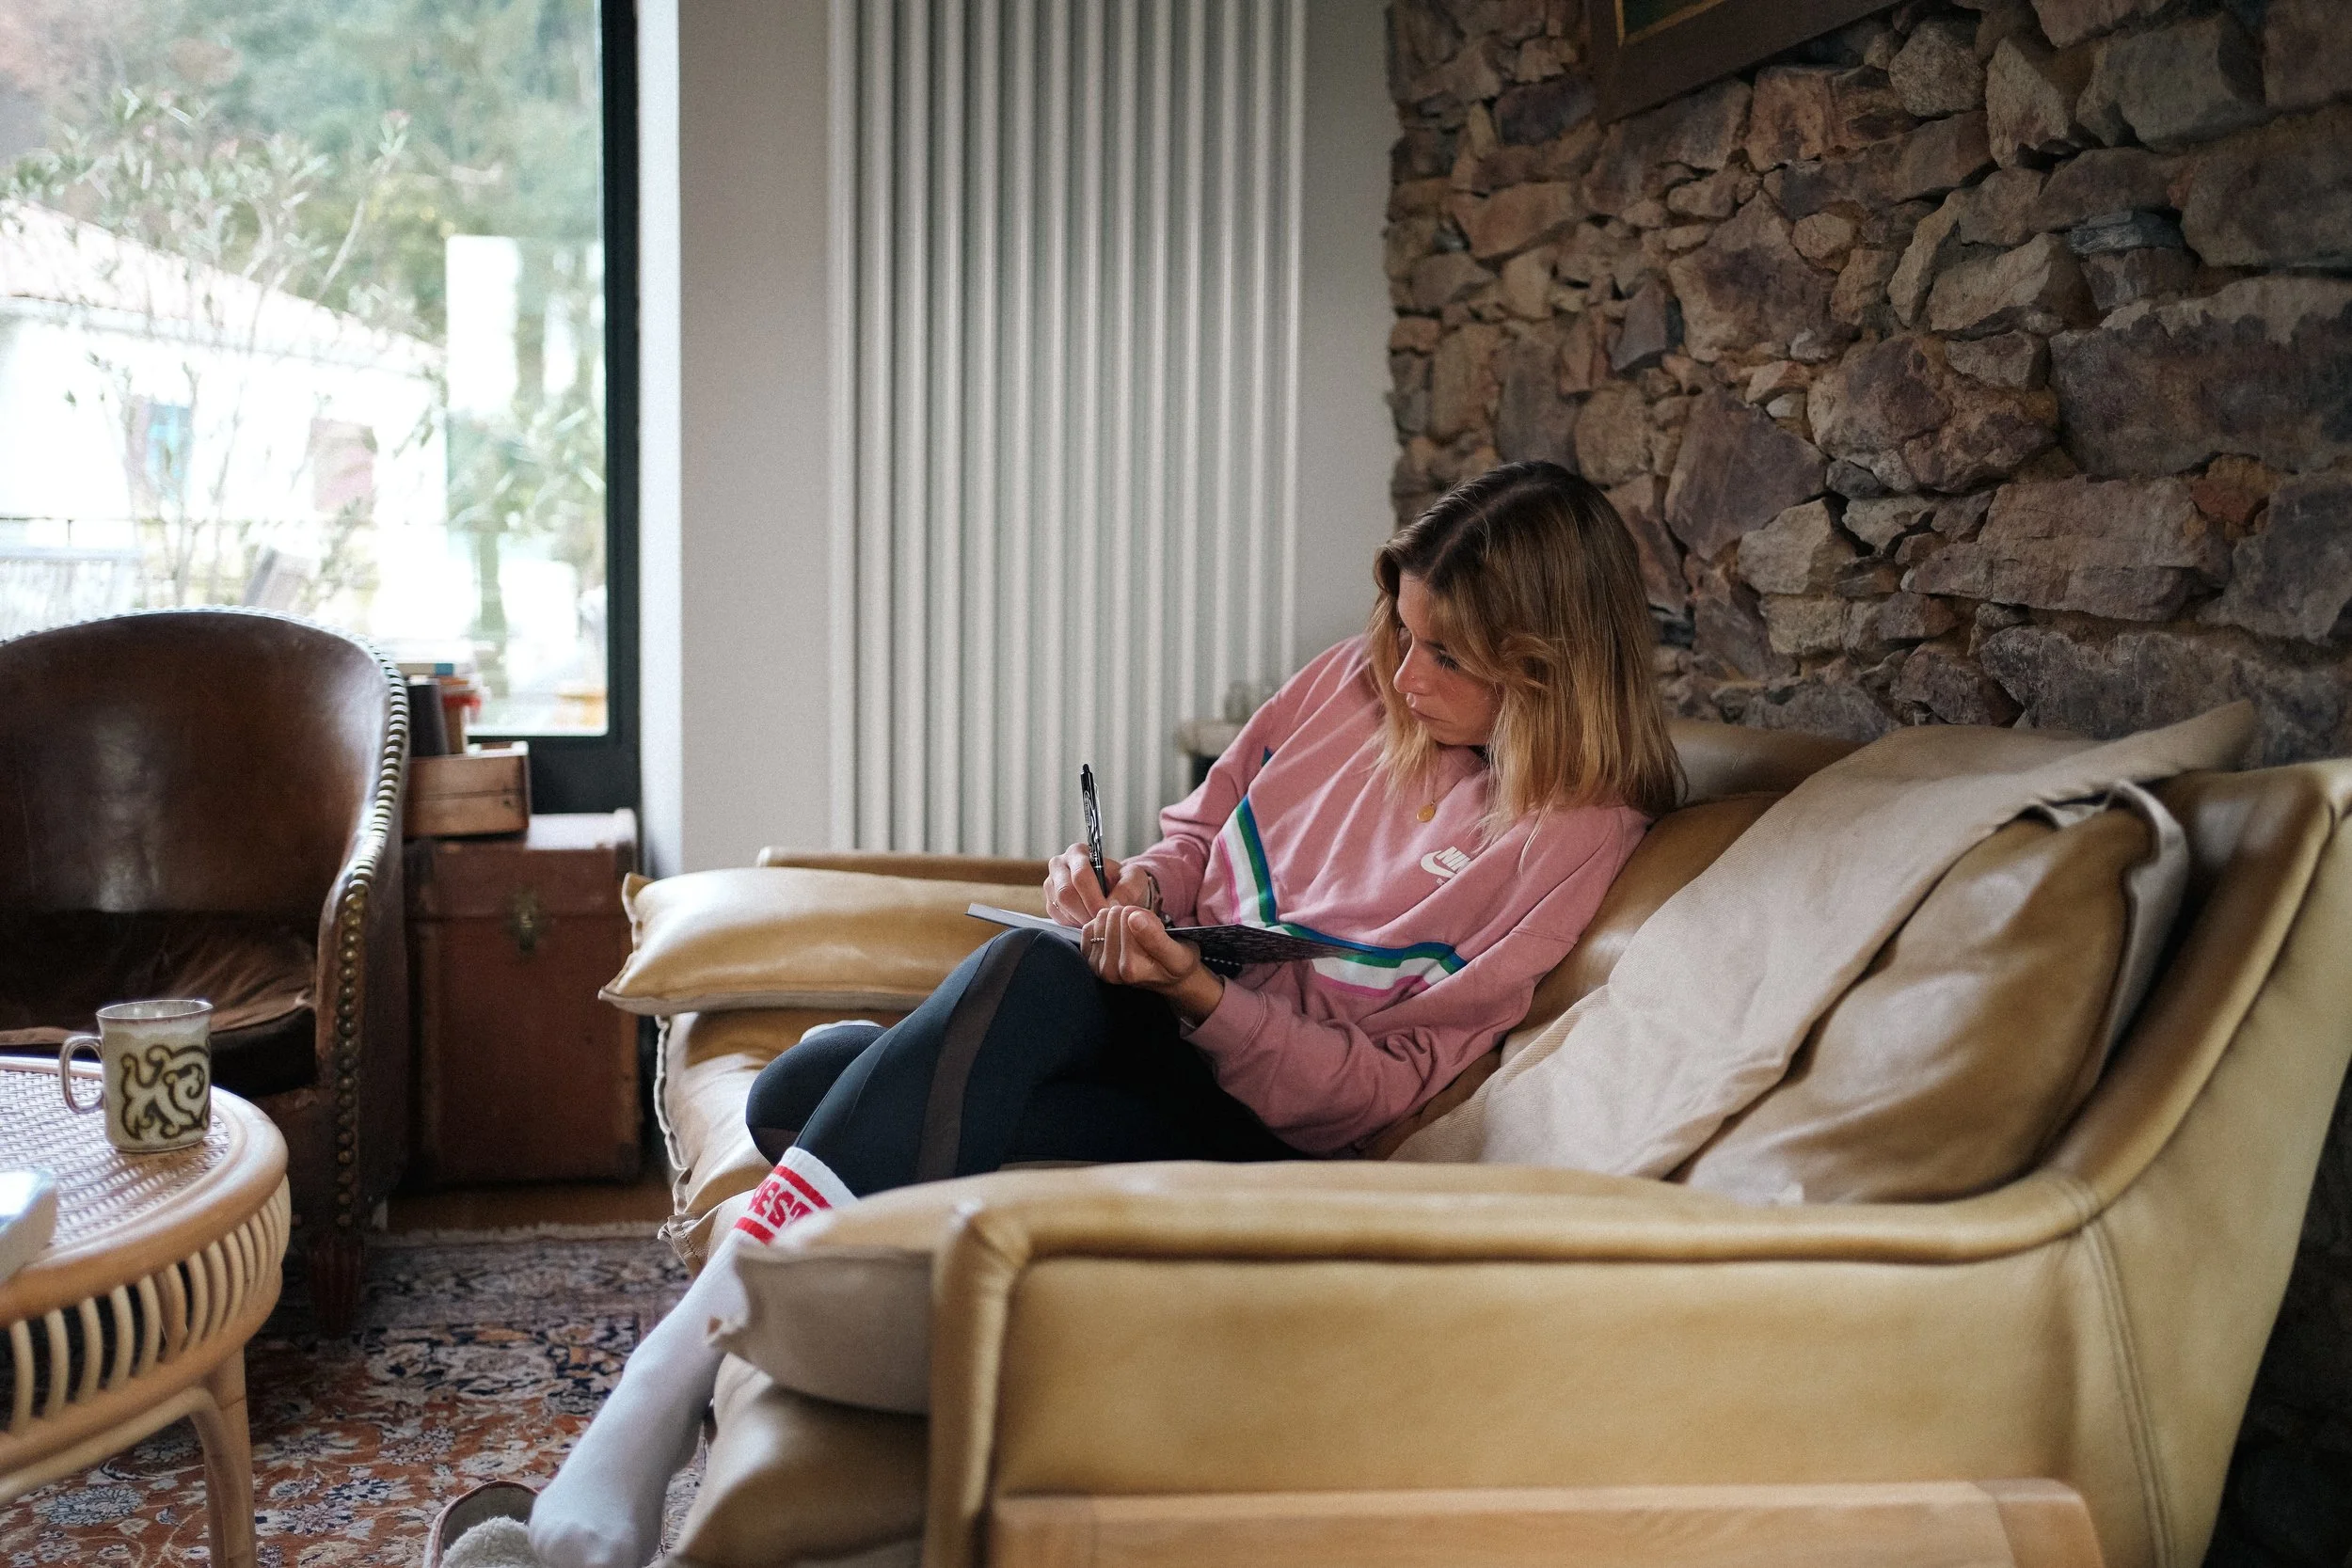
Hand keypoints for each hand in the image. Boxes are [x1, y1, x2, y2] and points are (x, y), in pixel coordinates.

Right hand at [1045, 844, 1154, 924]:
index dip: (1093, 898)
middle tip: (1102, 922)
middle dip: (1086, 912)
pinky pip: (1058, 918)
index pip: (1080, 876)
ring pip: (1060, 908)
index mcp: (1077, 853)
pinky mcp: (1050, 903)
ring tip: (1099, 921)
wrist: (1115, 890)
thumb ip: (1127, 889)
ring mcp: (1051, 885)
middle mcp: (1059, 865)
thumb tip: (1112, 905)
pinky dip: (1074, 924)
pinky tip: (1089, 920)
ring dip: (1081, 919)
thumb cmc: (1124, 880)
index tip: (1107, 912)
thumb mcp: (1133, 879)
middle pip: (1065, 893)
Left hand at [1082, 905, 1224, 1024]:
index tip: (1156, 929)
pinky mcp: (1089, 958)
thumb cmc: (1176, 964)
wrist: (1169, 979)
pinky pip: (1090, 926)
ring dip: (1120, 920)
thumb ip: (1156, 939)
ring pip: (1102, 917)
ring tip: (1134, 935)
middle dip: (1132, 917)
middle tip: (1146, 932)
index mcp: (1130, 969)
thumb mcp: (1179, 955)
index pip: (1128, 918)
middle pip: (1114, 916)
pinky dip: (1105, 925)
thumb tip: (1133, 918)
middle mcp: (1110, 970)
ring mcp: (1097, 966)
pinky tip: (1119, 936)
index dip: (1145, 916)